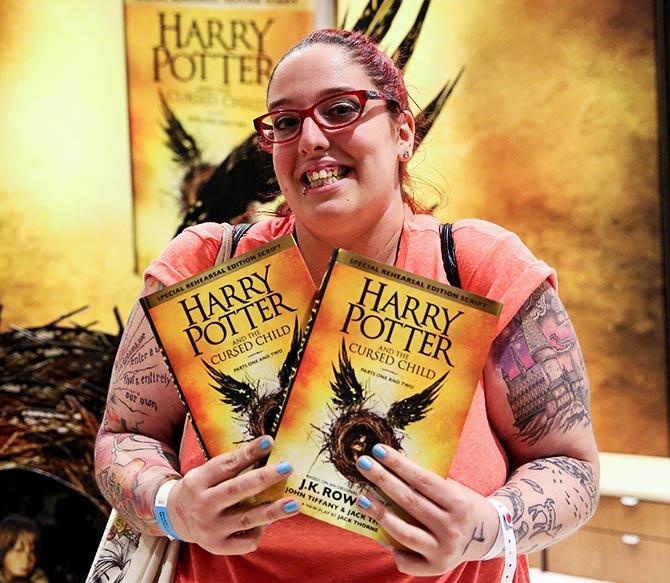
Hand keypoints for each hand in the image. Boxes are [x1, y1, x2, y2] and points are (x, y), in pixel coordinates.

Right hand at [167, 436, 298, 554]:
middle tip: (287, 467)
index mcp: (199, 481)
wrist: (175, 518)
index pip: (227, 465)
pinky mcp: (217, 546)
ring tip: (294, 504)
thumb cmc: (201, 488)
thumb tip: (266, 450)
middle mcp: (202, 505)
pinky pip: (245, 541)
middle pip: (237, 490)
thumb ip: (231, 466)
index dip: (249, 453)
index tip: (269, 442)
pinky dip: (259, 531)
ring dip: (272, 511)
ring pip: (246, 518)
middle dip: (264, 478)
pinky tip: (268, 523)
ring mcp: (210, 528)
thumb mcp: (207, 472)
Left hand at [354, 444, 498, 575]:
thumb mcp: (453, 489)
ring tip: (360, 499)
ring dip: (379, 513)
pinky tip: (379, 535)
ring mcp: (444, 550)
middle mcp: (452, 528)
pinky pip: (407, 560)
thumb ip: (427, 485)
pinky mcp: (436, 567)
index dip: (398, 464)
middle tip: (362, 464)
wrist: (487, 535)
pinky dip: (392, 548)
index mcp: (458, 503)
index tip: (378, 450)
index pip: (422, 480)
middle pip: (409, 502)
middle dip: (382, 480)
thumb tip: (389, 468)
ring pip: (404, 532)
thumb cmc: (462, 504)